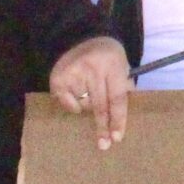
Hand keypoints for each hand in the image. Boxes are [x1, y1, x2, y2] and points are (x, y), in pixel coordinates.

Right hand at [49, 36, 134, 150]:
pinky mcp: (58, 77)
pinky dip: (74, 105)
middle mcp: (93, 68)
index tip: (117, 137)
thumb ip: (124, 88)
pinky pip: (68, 103)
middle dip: (102, 127)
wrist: (82, 38)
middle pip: (100, 105)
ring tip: (90, 93)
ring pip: (84, 105)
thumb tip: (121, 119)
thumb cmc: (108, 58)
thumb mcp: (122, 66)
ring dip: (88, 108)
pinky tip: (76, 93)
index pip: (117, 98)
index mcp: (113, 65)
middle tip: (103, 145)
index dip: (118, 119)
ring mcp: (74, 72)